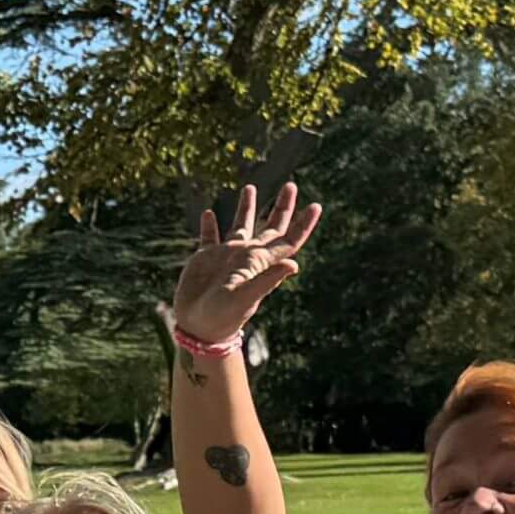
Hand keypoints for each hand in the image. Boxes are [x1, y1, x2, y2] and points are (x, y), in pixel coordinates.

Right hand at [172, 182, 321, 346]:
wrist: (198, 328)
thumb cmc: (223, 316)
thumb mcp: (246, 297)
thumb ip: (268, 279)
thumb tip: (294, 264)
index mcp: (260, 262)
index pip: (288, 240)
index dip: (303, 224)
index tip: (316, 206)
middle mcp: (247, 256)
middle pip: (270, 227)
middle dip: (282, 207)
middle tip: (290, 185)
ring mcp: (226, 256)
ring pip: (240, 225)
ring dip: (246, 208)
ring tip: (249, 188)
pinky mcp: (205, 259)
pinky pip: (209, 237)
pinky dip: (209, 225)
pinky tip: (209, 213)